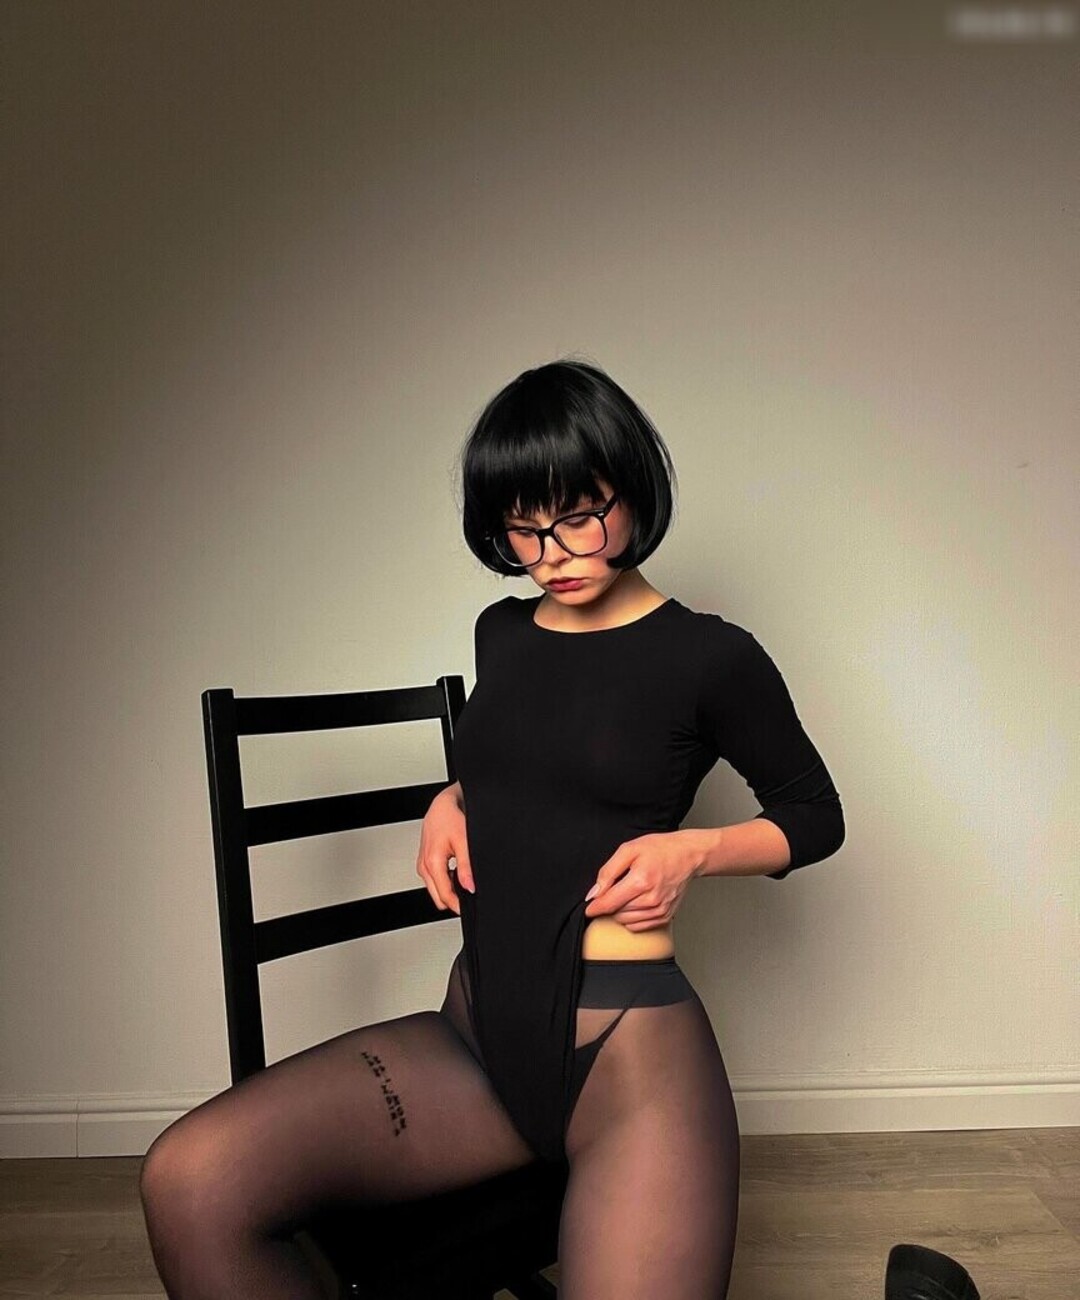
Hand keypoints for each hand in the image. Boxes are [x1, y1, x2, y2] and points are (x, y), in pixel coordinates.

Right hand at [416, 785, 473, 913]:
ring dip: (449, 891)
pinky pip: (434, 881)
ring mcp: (422, 865)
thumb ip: (466, 867)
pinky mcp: (425, 862)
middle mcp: (424, 866)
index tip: (470, 908)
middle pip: (438, 897)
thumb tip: (470, 887)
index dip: (458, 906)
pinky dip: (445, 882)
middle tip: (470, 897)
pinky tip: (456, 875)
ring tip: (464, 883)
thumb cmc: (450, 819)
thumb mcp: (464, 843)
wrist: (442, 806)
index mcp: (432, 862)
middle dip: (453, 900)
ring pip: (435, 890)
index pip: (444, 896)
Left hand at [582, 830, 703, 931]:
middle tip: (618, 887)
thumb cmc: (659, 849)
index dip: (594, 908)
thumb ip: (607, 872)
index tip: (588, 908)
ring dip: (621, 911)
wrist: (688, 855)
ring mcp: (660, 910)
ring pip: (626, 922)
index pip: (609, 903)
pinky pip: (639, 927)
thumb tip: (594, 893)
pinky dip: (632, 918)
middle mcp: (651, 900)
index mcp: (640, 881)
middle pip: (616, 913)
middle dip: (611, 903)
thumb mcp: (629, 850)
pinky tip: (637, 902)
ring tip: (629, 893)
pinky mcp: (665, 916)